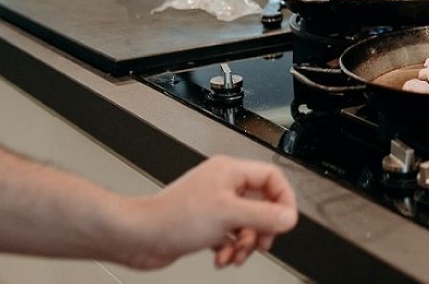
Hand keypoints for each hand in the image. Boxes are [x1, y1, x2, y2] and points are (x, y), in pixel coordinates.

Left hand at [121, 156, 297, 269]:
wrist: (139, 237)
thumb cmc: (172, 217)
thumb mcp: (228, 215)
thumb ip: (263, 216)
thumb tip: (289, 217)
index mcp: (230, 172)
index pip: (272, 178)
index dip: (283, 199)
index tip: (285, 220)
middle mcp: (223, 185)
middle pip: (261, 204)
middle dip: (261, 228)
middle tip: (261, 242)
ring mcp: (213, 205)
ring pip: (245, 223)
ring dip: (244, 243)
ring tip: (236, 253)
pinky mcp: (204, 224)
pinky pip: (229, 236)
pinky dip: (228, 248)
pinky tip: (221, 256)